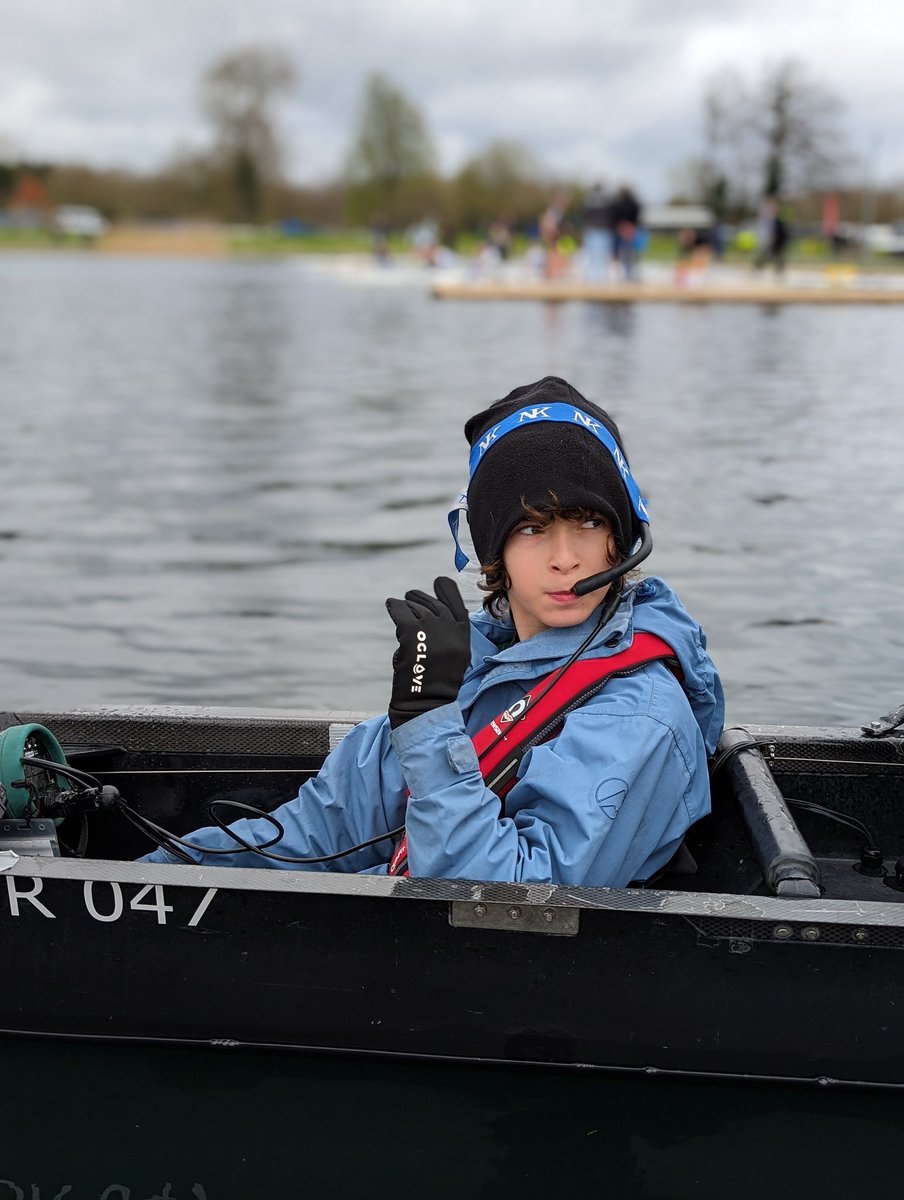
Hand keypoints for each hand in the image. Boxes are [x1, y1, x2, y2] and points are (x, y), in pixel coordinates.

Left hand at [385, 577, 470, 728]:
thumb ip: (449, 632)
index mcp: (463, 634)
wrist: (425, 703)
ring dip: (405, 609)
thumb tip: (433, 608)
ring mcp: (431, 628)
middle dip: (419, 599)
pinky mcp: (412, 631)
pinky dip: (394, 606)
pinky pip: (400, 610)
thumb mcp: (455, 654)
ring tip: (401, 616)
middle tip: (409, 600)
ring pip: (414, 606)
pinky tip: (391, 606)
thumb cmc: (436, 683)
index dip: (446, 590)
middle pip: (432, 603)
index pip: (456, 602)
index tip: (438, 583)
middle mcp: (449, 628)